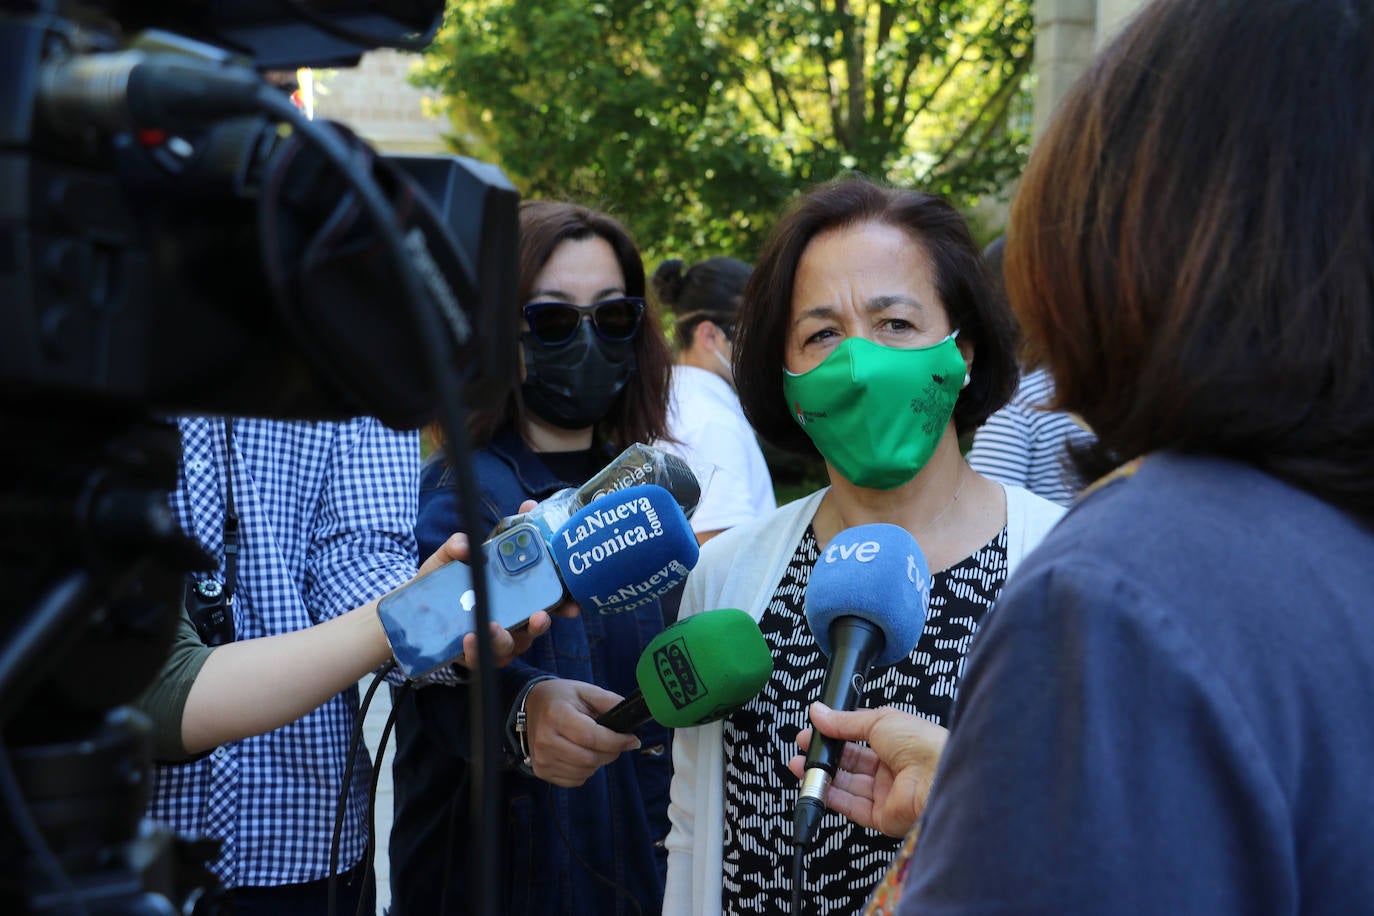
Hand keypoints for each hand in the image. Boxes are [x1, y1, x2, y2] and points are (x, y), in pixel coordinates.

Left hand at [415, 533, 558, 667]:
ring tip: (494, 627)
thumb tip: (465, 544)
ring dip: (506, 638)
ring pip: (512, 645)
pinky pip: (481, 658)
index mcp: (516, 594)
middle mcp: (512, 620)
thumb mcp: (449, 559)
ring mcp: (495, 640)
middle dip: (541, 623)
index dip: (564, 603)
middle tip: (539, 616)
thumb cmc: (442, 581)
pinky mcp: (475, 655)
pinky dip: (476, 650)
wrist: (413, 609)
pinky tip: (468, 638)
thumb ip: (457, 546)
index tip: (573, 604)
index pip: (547, 599)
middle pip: (535, 626)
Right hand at [522, 679, 640, 786]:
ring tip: (596, 746)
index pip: (591, 737)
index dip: (617, 741)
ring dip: (599, 762)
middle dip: (611, 752)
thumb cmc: (561, 698)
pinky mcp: (541, 771)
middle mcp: (546, 739)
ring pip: (585, 772)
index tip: (632, 740)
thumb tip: (630, 717)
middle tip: (616, 742)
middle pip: (590, 759)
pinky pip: (575, 780)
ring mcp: (542, 758)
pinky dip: (586, 770)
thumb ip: (609, 701)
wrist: (532, 706)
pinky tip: (582, 754)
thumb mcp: (585, 690)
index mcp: (557, 715)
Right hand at [787, 702, 947, 837]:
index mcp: (895, 741)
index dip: (834, 736)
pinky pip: (852, 807)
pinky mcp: (883, 817)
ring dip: (823, 777)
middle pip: (850, 764)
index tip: (812, 732)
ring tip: (800, 767)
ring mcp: (887, 793)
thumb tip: (819, 712)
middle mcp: (891, 768)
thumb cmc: (921, 743)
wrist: (939, 776)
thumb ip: (845, 721)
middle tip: (802, 751)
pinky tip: (816, 786)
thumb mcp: (878, 720)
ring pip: (847, 786)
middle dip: (824, 757)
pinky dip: (832, 798)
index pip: (857, 739)